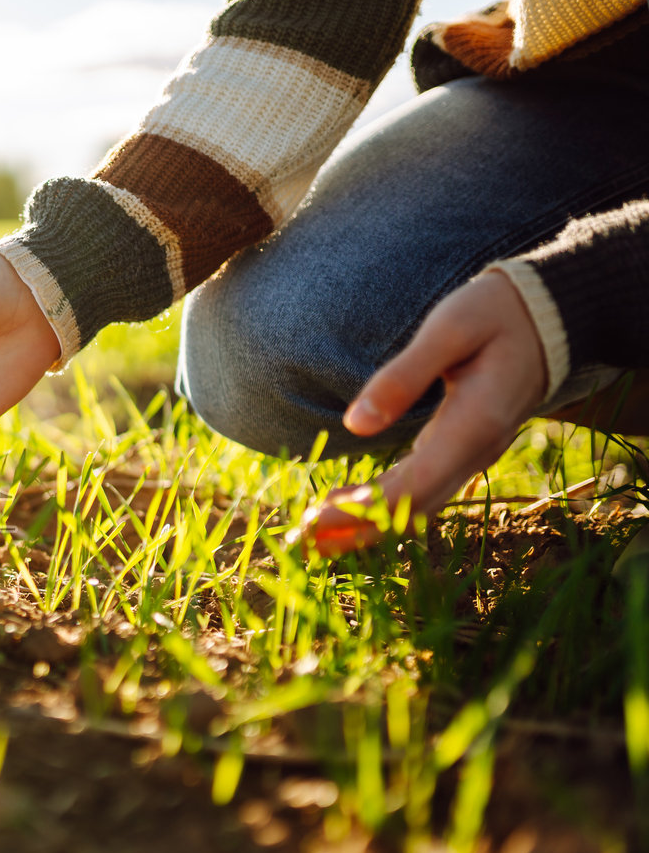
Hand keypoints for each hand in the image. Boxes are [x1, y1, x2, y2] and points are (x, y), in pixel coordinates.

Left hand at [298, 270, 547, 555]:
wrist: (553, 314)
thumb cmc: (495, 312)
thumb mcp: (449, 329)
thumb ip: (403, 376)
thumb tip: (355, 425)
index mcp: (473, 425)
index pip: (411, 487)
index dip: (361, 511)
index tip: (314, 522)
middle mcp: (476, 451)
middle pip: (411, 509)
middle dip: (354, 529)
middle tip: (299, 541)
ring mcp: (474, 454)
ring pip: (416, 506)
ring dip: (364, 523)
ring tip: (309, 535)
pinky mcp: (464, 449)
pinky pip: (421, 489)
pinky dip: (381, 505)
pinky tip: (341, 502)